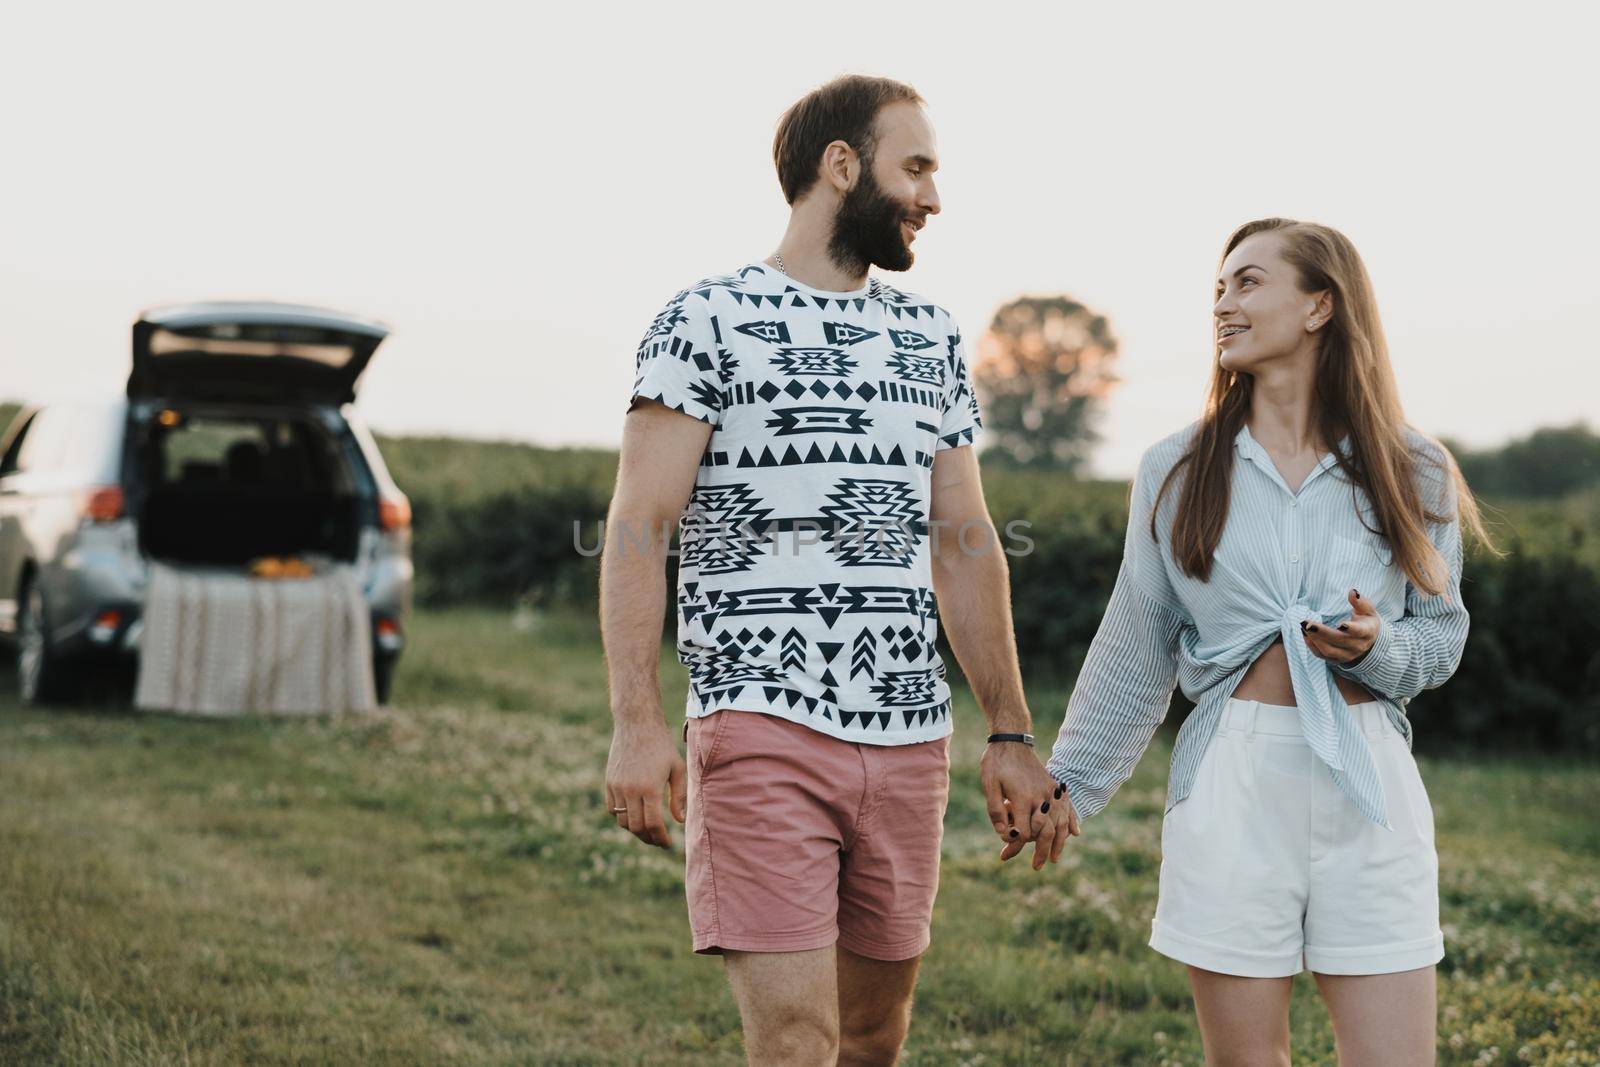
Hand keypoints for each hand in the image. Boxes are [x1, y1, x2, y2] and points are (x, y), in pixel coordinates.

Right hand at [604, 717, 686, 848]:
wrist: (636, 723)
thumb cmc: (661, 745)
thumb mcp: (677, 768)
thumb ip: (678, 796)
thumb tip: (679, 820)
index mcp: (650, 788)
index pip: (653, 824)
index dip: (660, 838)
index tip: (667, 844)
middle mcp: (631, 790)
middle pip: (636, 827)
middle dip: (648, 838)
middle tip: (658, 841)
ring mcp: (617, 786)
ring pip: (622, 821)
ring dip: (635, 830)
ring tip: (647, 830)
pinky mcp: (609, 782)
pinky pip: (612, 809)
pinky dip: (622, 818)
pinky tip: (634, 816)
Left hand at [981, 741, 1079, 868]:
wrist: (1011, 740)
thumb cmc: (996, 763)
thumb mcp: (988, 785)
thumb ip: (995, 810)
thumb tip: (1004, 833)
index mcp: (1023, 798)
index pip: (1024, 831)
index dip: (1015, 843)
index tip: (1005, 849)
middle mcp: (1041, 797)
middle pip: (1046, 831)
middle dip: (1041, 851)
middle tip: (1037, 867)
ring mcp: (1051, 792)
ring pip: (1060, 822)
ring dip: (1059, 842)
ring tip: (1055, 858)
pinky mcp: (1055, 787)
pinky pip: (1068, 807)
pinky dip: (1071, 821)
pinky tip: (1075, 833)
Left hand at [1301, 587, 1379, 664]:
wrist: (1370, 642)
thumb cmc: (1366, 622)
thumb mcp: (1367, 610)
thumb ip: (1360, 601)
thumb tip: (1353, 591)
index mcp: (1367, 632)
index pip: (1359, 632)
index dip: (1351, 629)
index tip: (1340, 624)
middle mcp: (1357, 646)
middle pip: (1339, 641)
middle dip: (1322, 632)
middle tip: (1306, 623)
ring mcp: (1347, 655)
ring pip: (1329, 650)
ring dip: (1314, 639)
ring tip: (1303, 626)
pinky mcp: (1337, 660)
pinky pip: (1322, 655)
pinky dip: (1312, 646)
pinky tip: (1305, 634)